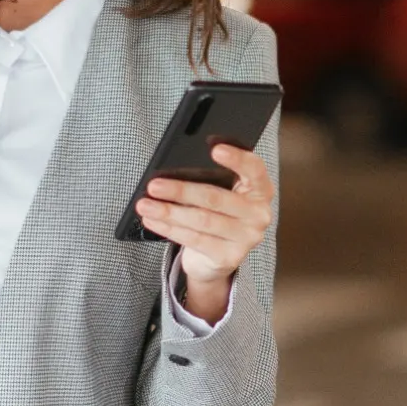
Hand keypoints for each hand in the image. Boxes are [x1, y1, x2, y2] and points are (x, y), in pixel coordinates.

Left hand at [135, 144, 273, 323]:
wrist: (218, 256)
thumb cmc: (218, 215)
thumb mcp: (221, 192)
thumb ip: (210, 180)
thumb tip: (173, 172)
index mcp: (260, 190)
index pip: (254, 169)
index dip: (237, 158)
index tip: (215, 149)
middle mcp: (258, 214)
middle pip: (216, 198)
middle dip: (181, 191)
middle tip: (154, 185)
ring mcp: (246, 238)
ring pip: (201, 220)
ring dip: (168, 212)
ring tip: (145, 205)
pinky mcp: (229, 256)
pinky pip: (195, 240)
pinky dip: (169, 229)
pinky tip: (153, 221)